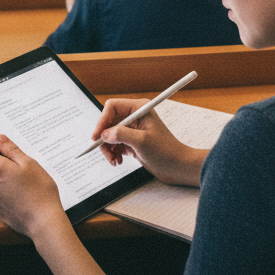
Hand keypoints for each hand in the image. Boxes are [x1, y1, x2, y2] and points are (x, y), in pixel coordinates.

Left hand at [0, 135, 66, 240]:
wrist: (44, 222)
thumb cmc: (40, 192)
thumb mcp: (30, 164)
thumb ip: (12, 150)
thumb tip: (0, 139)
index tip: (0, 148)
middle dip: (3, 166)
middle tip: (23, 170)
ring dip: (6, 181)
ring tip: (26, 186)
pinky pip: (0, 197)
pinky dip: (9, 195)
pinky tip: (23, 198)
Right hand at [90, 98, 205, 186]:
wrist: (177, 167)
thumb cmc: (166, 151)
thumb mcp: (141, 141)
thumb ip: (121, 135)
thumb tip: (104, 134)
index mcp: (139, 109)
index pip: (112, 107)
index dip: (102, 121)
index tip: (97, 136)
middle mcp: (135, 116)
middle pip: (108, 122)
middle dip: (104, 138)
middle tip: (105, 152)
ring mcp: (133, 129)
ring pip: (109, 135)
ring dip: (108, 148)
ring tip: (114, 160)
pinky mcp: (131, 141)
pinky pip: (115, 144)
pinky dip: (113, 152)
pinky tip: (118, 160)